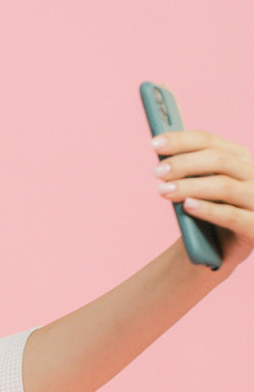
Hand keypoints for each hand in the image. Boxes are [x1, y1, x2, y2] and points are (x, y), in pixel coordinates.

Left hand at [153, 129, 253, 270]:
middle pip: (220, 160)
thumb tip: (161, 159)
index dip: (181, 141)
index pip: (210, 142)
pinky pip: (231, 216)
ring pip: (224, 186)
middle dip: (184, 163)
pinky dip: (208, 210)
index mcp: (238, 159)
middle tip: (157, 172)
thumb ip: (185, 173)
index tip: (154, 144)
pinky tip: (187, 206)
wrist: (218, 250)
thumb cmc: (205, 214)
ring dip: (190, 187)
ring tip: (163, 191)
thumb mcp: (195, 190)